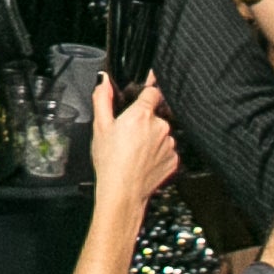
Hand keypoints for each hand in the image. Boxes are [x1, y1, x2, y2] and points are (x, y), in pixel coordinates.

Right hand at [85, 67, 180, 205]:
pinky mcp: (175, 159)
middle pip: (156, 114)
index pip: (152, 91)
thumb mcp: (99, 127)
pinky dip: (158, 153)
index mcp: (142, 114)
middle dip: (145, 121)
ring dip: (152, 137)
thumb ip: (102, 98)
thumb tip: (104, 80)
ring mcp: (170, 144)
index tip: (142, 95)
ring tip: (135, 150)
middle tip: (128, 134)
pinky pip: (167, 150)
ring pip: (162, 133)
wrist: (123, 193)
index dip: (146, 92)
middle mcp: (161, 126)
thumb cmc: (110, 162)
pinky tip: (143, 160)